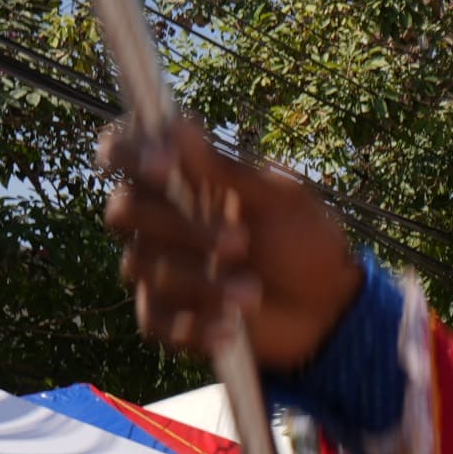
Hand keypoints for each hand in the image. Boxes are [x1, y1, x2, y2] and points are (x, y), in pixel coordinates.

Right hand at [99, 117, 366, 368]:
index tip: (164, 166)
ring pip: (146, 268)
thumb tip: (177, 123)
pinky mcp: (167, 316)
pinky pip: (154, 321)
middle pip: (125, 211)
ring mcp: (159, 269)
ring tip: (254, 293)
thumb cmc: (305, 242)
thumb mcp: (279, 200)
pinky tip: (230, 330)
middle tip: (241, 243)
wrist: (330, 308)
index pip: (123, 153)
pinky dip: (191, 326)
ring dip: (203, 282)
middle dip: (181, 227)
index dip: (128, 154)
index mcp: (182, 181)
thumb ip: (226, 171)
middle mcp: (159, 221)